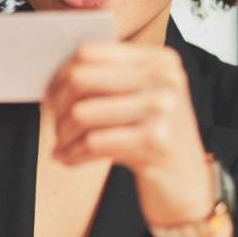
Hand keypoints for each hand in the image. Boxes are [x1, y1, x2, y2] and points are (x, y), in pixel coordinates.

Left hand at [40, 42, 217, 225]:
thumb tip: (54, 75)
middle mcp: (163, 79)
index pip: (90, 53)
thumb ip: (109, 79)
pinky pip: (92, 143)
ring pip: (81, 112)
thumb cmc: (155, 138)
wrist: (187, 184)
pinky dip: (72, 154)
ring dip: (63, 133)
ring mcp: (161, 109)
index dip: (60, 75)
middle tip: (54, 122)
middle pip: (80, 78)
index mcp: (158, 60)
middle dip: (57, 104)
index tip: (50, 95)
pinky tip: (68, 159)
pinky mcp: (154, 141)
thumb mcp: (142, 99)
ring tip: (62, 145)